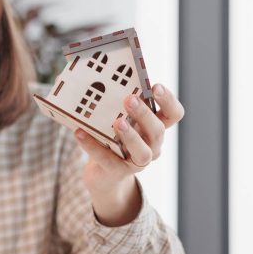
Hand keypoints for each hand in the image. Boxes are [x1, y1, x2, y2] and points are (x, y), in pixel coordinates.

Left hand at [74, 83, 184, 225]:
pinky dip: (93, 146)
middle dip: (144, 114)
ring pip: (142, 152)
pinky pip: (108, 160)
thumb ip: (114, 104)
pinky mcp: (118, 172)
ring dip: (131, 135)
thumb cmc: (112, 139)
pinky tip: (80, 133)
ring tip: (117, 122)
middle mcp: (152, 146)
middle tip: (129, 99)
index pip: (173, 114)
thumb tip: (92, 78)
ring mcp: (137, 162)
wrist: (103, 175)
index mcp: (154, 128)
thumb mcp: (118, 120)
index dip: (168, 100)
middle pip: (157, 131)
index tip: (154, 86)